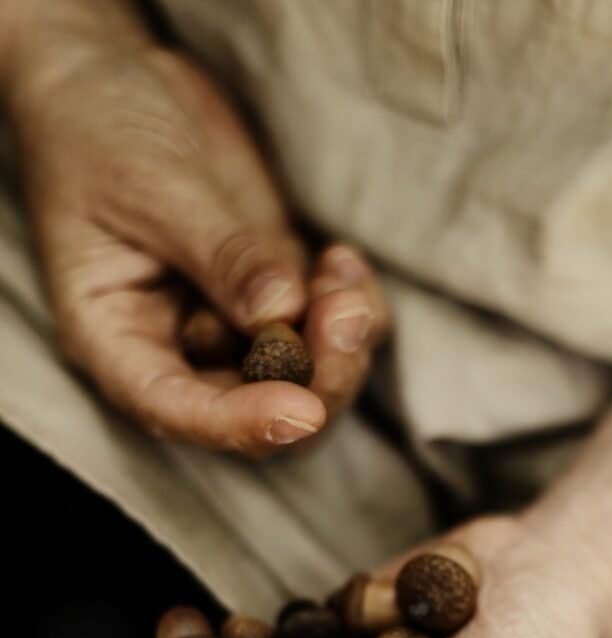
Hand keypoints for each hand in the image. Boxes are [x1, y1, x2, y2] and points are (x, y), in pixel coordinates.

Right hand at [8, 34, 388, 449]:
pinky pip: (328, 329)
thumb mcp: (153, 186)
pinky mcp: (276, 294)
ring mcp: (233, 325)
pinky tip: (344, 261)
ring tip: (343, 273)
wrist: (115, 80)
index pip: (177, 409)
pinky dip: (351, 306)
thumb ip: (220, 254)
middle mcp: (178, 350)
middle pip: (257, 407)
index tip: (301, 410)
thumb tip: (283, 310)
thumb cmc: (101, 131)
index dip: (241, 422)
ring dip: (341, 341)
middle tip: (344, 316)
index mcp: (118, 342)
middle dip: (315, 379)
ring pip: (305, 375)